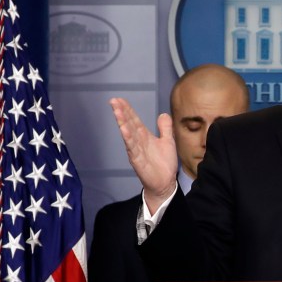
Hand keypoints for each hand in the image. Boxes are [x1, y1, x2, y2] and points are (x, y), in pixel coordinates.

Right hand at [109, 97, 177, 212]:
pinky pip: (132, 148)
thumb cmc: (164, 163)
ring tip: (117, 111)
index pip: (134, 120)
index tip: (120, 99)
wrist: (165, 182)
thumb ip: (165, 128)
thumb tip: (163, 114)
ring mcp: (136, 150)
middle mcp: (138, 141)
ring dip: (122, 122)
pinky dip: (128, 138)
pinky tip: (124, 129)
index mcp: (144, 136)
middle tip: (114, 101)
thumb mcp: (168, 142)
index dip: (128, 110)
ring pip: (128, 134)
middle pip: (128, 124)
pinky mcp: (137, 160)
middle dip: (121, 112)